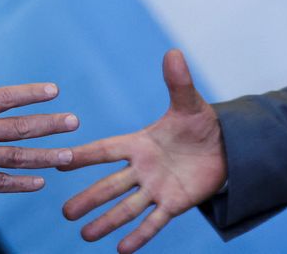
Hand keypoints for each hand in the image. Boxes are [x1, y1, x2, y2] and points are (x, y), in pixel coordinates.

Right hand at [0, 57, 78, 196]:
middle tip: (73, 122)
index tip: (54, 90)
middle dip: (49, 124)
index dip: (31, 93)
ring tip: (68, 155)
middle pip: (19, 126)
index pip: (5, 97)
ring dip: (45, 156)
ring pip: (16, 156)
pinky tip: (40, 182)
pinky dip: (21, 183)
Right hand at [61, 50, 225, 252]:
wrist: (226, 148)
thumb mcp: (189, 103)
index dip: (85, 156)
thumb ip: (178, 82)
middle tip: (64, 212)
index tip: (60, 161)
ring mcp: (156, 188)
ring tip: (84, 235)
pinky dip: (139, 236)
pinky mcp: (174, 204)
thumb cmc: (200, 123)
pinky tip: (121, 250)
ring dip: (106, 221)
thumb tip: (173, 52)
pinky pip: (154, 222)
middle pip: (110, 185)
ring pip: (126, 207)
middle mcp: (142, 168)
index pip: (106, 150)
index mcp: (139, 143)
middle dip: (88, 198)